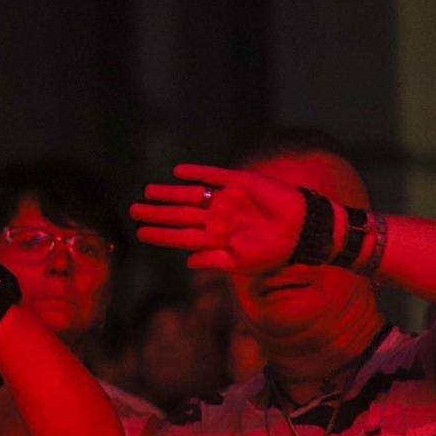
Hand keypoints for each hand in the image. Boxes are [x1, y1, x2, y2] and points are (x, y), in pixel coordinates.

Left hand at [131, 164, 312, 273]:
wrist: (302, 230)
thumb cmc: (273, 252)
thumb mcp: (242, 264)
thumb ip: (214, 261)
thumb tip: (188, 263)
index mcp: (215, 239)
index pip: (180, 237)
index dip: (160, 235)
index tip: (139, 234)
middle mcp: (216, 218)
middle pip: (179, 215)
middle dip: (156, 213)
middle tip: (133, 209)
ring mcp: (226, 200)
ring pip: (190, 195)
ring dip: (169, 193)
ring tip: (148, 191)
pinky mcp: (239, 183)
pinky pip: (213, 176)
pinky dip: (196, 173)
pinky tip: (178, 172)